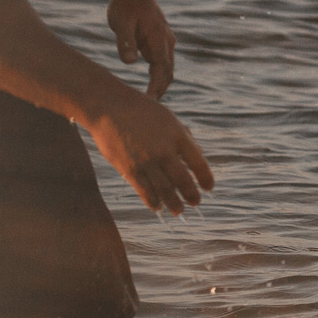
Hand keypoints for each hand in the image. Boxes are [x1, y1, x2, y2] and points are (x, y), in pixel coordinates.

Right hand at [87, 88, 214, 213]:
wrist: (109, 107)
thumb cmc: (142, 111)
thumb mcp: (169, 119)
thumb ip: (183, 138)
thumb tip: (197, 157)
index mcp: (179, 136)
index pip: (199, 163)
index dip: (205, 178)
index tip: (208, 188)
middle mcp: (165, 151)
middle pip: (183, 181)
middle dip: (191, 195)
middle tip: (195, 203)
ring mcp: (147, 161)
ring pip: (165, 190)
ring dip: (173, 203)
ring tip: (178, 210)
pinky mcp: (129, 169)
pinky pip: (144, 191)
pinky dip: (152, 201)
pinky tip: (157, 206)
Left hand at [107, 0, 176, 98]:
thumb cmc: (125, 5)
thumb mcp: (121, 23)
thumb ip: (125, 42)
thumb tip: (130, 62)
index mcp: (158, 40)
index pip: (162, 70)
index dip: (157, 88)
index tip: (149, 103)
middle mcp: (166, 43)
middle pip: (168, 73)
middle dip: (160, 91)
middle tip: (148, 111)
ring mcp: (165, 42)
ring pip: (167, 69)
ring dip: (160, 86)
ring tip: (149, 104)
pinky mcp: (159, 43)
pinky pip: (162, 64)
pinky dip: (158, 78)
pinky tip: (149, 89)